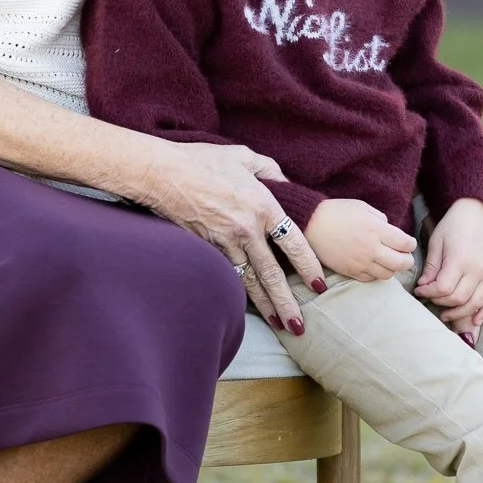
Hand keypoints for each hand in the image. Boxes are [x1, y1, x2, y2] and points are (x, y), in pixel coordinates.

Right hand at [141, 142, 324, 334]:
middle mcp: (247, 229)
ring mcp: (224, 242)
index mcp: (263, 205)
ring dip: (266, 307)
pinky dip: (240, 294)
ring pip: (250, 282)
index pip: (294, 244)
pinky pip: (228, 275)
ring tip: (280, 326)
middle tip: (300, 327)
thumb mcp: (244, 156)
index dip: (309, 267)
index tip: (319, 285)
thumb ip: (270, 169)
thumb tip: (285, 183)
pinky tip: (249, 308)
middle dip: (288, 303)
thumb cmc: (202, 160)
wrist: (162, 174)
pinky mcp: (205, 249)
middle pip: (273, 274)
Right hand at [304, 200, 416, 282]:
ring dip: (392, 268)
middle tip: (404, 256)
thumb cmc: (337, 212)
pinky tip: (372, 265)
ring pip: (388, 274)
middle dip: (407, 260)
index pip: (406, 244)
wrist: (311, 224)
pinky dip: (375, 274)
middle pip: (402, 263)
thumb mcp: (363, 207)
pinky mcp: (350, 272)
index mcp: (377, 229)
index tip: (407, 242)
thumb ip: (381, 219)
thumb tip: (390, 230)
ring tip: (387, 260)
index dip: (410, 244)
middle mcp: (371, 248)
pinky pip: (370, 279)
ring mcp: (361, 262)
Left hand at [416, 198, 482, 331]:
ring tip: (446, 314)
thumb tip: (424, 286)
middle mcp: (477, 270)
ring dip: (460, 314)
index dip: (428, 293)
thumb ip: (432, 266)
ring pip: (475, 303)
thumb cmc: (453, 225)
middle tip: (430, 298)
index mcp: (460, 260)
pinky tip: (475, 321)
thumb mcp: (437, 241)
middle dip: (441, 302)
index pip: (443, 288)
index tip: (419, 290)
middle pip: (458, 298)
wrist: (477, 212)